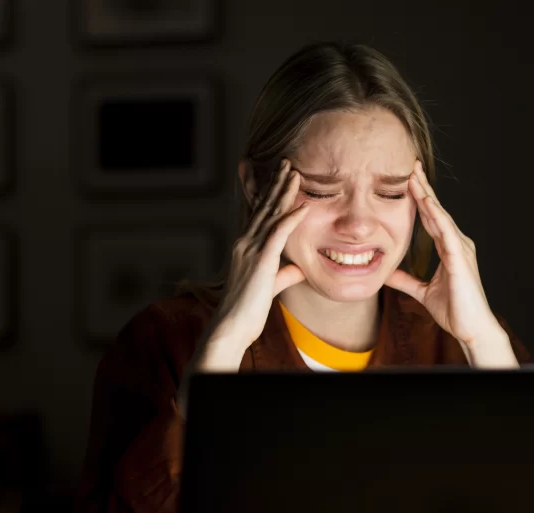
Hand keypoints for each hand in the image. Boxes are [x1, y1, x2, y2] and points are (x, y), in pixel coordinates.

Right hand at [195, 158, 309, 371]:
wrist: (231, 328)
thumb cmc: (247, 313)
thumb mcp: (269, 288)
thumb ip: (283, 275)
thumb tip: (298, 268)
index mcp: (245, 249)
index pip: (259, 216)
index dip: (269, 195)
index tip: (280, 178)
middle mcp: (244, 244)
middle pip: (263, 208)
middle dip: (276, 185)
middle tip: (287, 163)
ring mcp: (250, 251)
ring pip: (269, 215)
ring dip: (284, 193)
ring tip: (295, 173)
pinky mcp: (260, 262)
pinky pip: (277, 234)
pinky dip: (291, 218)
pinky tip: (302, 206)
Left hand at [385, 160, 517, 366]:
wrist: (471, 329)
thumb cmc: (454, 310)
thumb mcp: (422, 291)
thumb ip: (406, 280)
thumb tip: (387, 274)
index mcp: (449, 247)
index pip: (431, 217)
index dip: (419, 198)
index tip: (407, 179)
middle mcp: (456, 243)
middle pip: (436, 210)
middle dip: (423, 187)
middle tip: (410, 165)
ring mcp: (460, 249)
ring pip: (441, 216)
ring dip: (427, 196)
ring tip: (414, 176)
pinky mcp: (460, 258)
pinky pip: (446, 232)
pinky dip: (436, 216)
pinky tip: (426, 203)